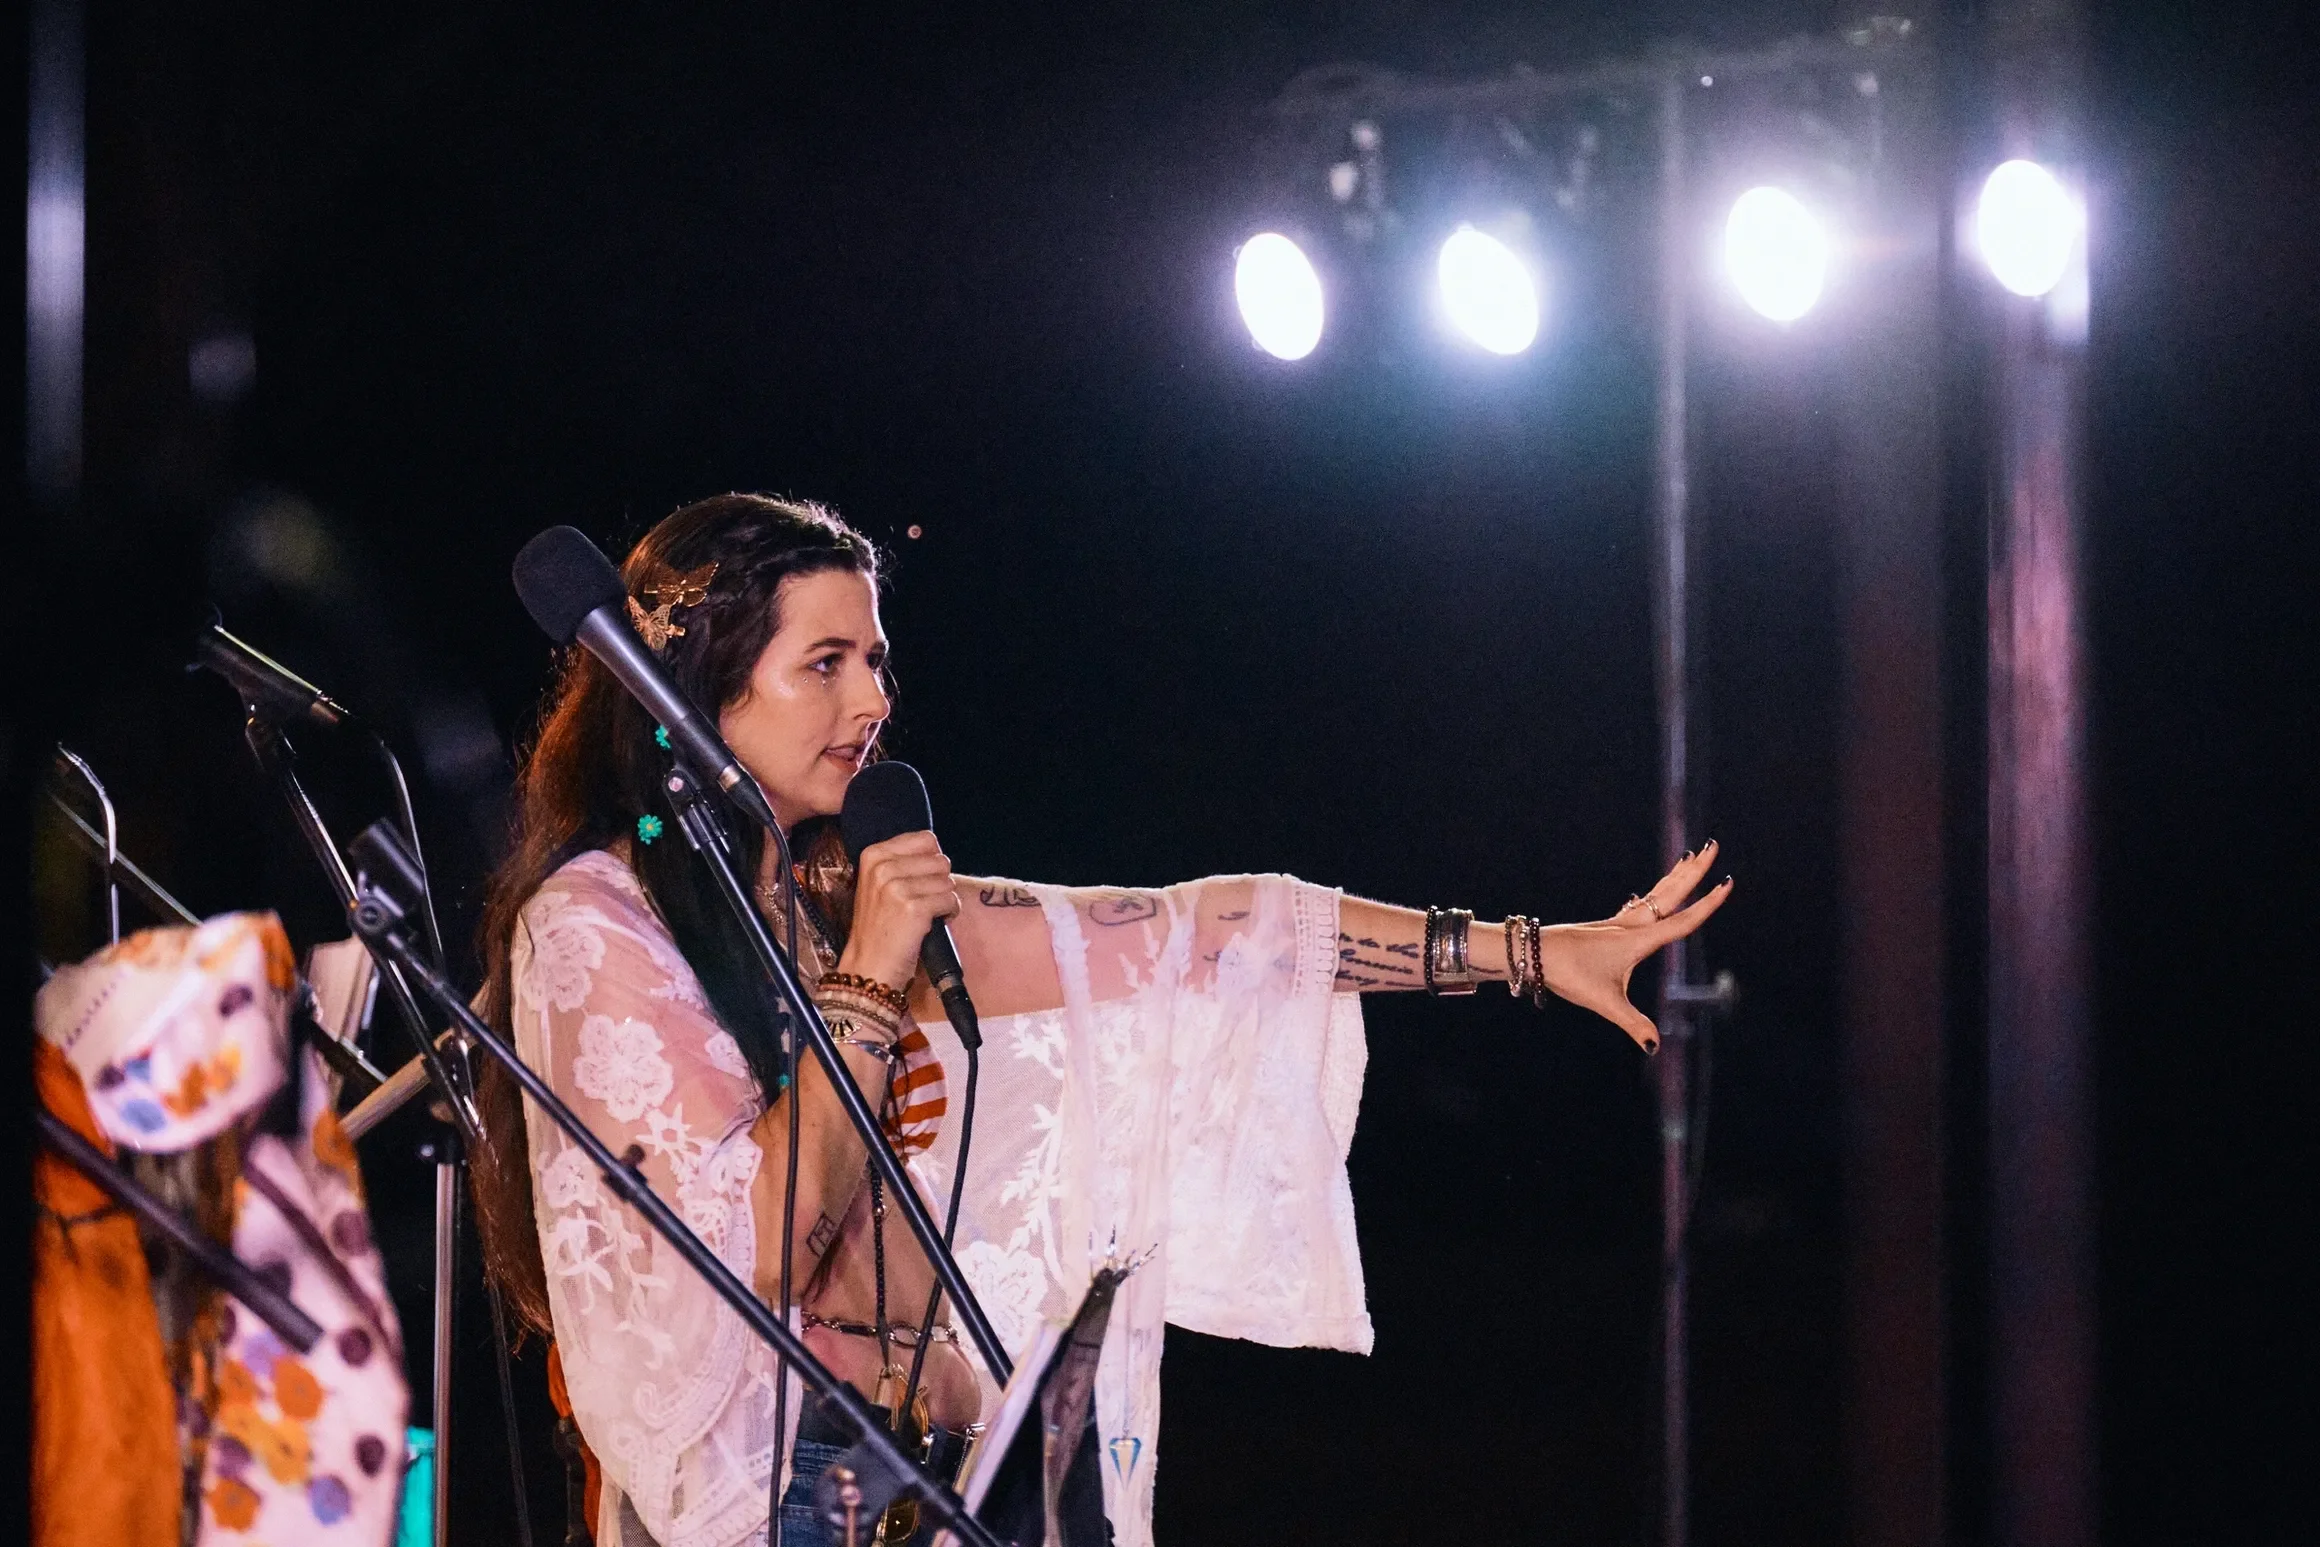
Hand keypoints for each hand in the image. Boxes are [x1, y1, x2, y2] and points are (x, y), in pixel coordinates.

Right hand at [836, 831, 960, 991]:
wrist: (867, 967)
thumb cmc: (878, 928)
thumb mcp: (878, 884)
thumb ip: (902, 862)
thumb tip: (937, 852)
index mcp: (873, 855)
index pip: (926, 839)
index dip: (931, 862)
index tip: (920, 881)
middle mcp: (883, 867)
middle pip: (940, 860)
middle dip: (939, 882)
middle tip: (923, 902)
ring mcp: (897, 887)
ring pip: (948, 881)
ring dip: (944, 899)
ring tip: (925, 914)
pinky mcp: (914, 908)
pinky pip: (951, 900)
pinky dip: (949, 913)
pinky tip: (931, 924)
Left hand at [1533, 841, 1731, 1052]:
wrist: (1534, 952)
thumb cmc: (1569, 974)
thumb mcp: (1605, 1002)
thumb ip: (1633, 1023)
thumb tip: (1655, 1046)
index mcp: (1639, 939)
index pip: (1683, 920)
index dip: (1708, 904)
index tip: (1727, 882)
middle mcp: (1632, 925)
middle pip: (1672, 893)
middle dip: (1695, 870)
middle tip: (1713, 845)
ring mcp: (1619, 924)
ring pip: (1655, 894)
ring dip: (1676, 877)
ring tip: (1690, 857)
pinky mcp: (1607, 928)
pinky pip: (1638, 905)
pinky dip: (1653, 894)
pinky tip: (1650, 895)